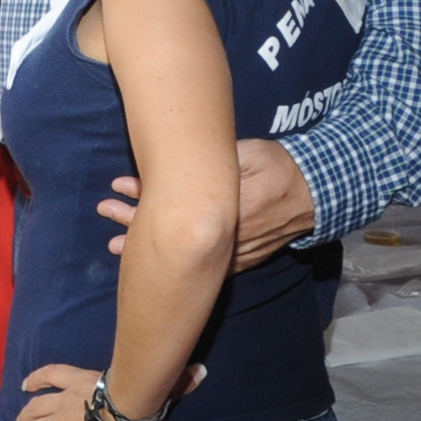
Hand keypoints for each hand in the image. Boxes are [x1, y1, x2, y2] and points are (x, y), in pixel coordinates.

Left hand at [11, 362, 205, 420]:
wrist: (126, 406)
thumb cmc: (139, 392)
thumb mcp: (148, 381)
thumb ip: (172, 380)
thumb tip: (201, 372)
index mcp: (80, 381)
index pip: (52, 374)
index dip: (36, 379)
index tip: (26, 385)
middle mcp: (65, 399)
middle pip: (36, 406)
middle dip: (24, 415)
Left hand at [98, 138, 315, 270]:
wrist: (315, 194)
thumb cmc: (278, 166)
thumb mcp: (247, 153)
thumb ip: (212, 160)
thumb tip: (175, 158)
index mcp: (228, 205)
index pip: (175, 202)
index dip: (143, 195)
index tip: (117, 186)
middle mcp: (227, 235)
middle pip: (172, 232)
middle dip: (134, 223)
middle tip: (105, 212)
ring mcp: (234, 252)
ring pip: (182, 253)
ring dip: (149, 247)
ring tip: (114, 246)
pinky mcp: (241, 261)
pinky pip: (202, 267)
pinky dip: (176, 264)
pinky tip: (152, 263)